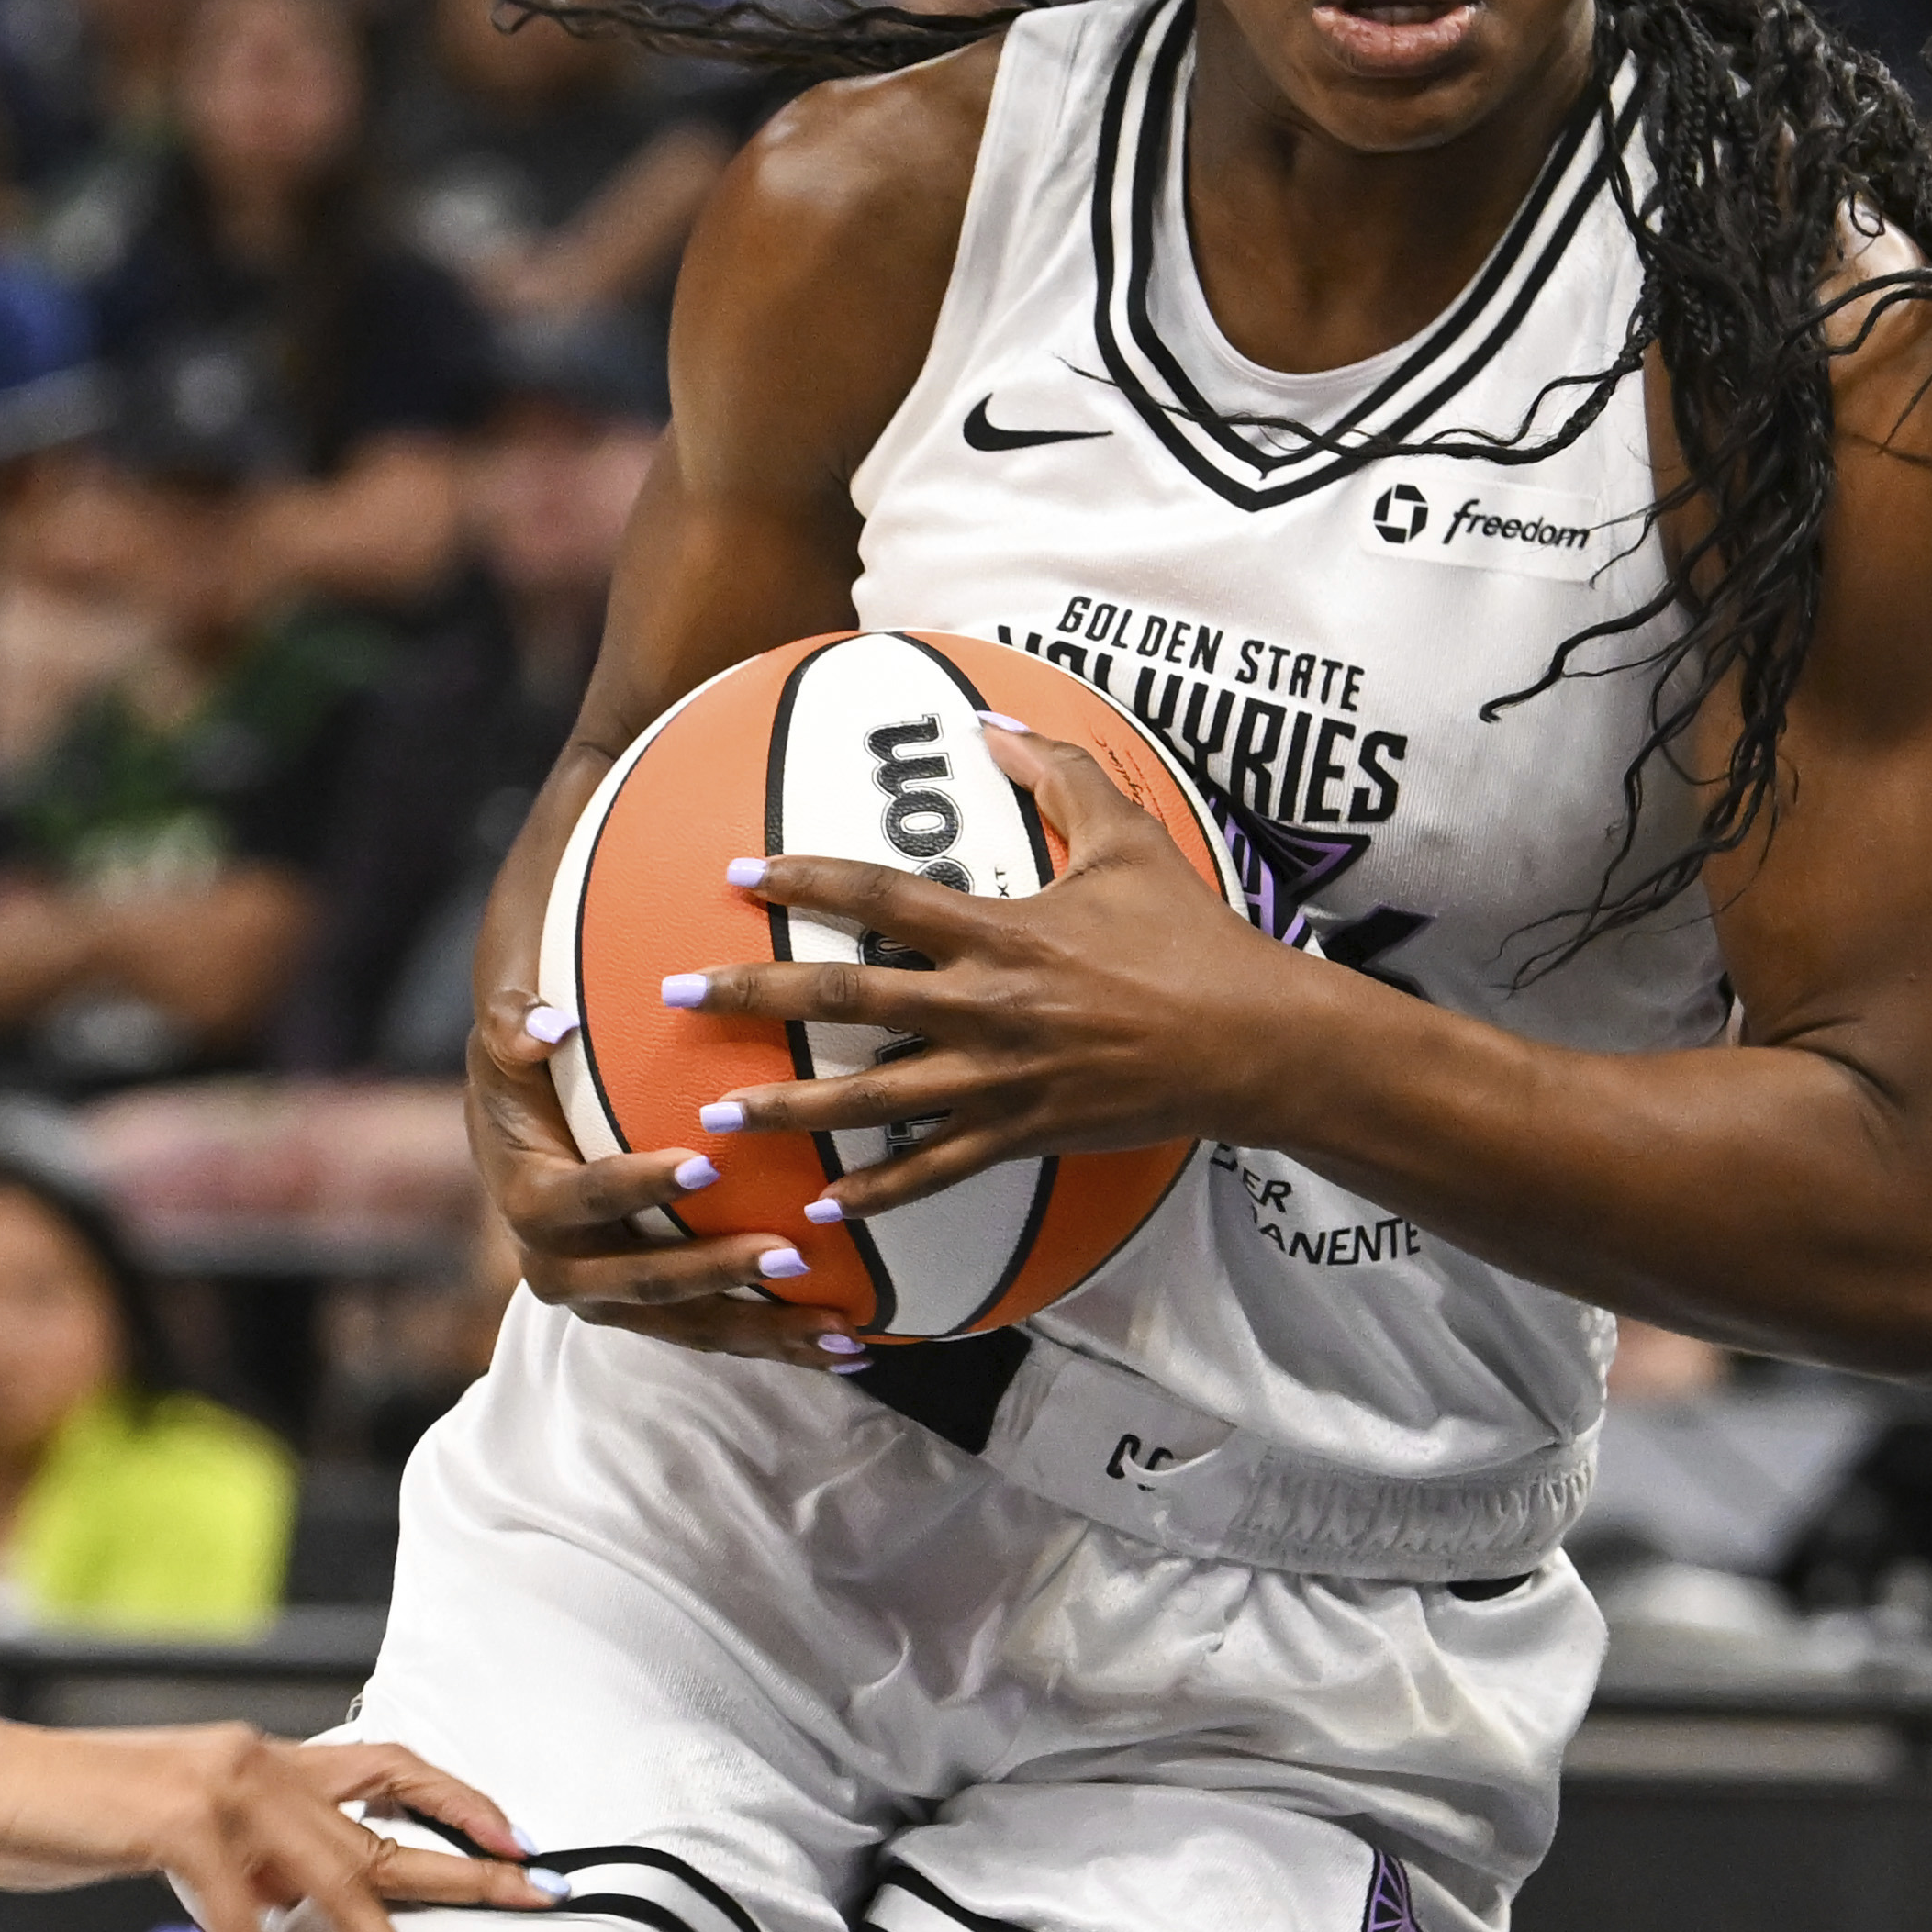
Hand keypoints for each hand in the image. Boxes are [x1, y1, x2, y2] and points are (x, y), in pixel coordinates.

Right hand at [0, 1719, 554, 1931]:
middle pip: (390, 1828)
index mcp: (268, 1758)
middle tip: (538, 1896)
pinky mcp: (181, 1829)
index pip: (392, 1768)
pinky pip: (241, 1923)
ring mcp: (228, 1792)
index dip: (462, 1802)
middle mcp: (265, 1763)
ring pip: (338, 1879)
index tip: (519, 1840)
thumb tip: (299, 1903)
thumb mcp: (182, 1831)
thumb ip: (247, 1856)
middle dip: (470, 1870)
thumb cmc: (70, 1808)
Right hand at [467, 986, 850, 1373]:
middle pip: (642, 1281)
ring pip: (688, 1325)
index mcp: (530, 1200)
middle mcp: (561, 1266)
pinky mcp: (649, 1313)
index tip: (703, 1168)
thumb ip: (513, 1023)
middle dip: (716, 1272)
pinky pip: (713, 1333)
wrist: (523, 1136)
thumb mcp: (504, 1036)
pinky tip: (847, 1347)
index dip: (636, 1187)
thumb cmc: (527, 1071)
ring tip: (841, 1330)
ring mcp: (607, 1299)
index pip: (581, 1201)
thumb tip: (549, 1025)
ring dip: (764, 1330)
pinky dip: (777, 1341)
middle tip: (791, 1253)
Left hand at [682, 724, 1283, 1217]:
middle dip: (753, 996)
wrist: (1253, 1041)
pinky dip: (876, 1191)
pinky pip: (933, 1172)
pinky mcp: (1023, 1134)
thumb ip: (1059, 775)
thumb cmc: (1194, 937)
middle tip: (678, 994)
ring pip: (870, 1099)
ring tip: (718, 1113)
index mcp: (1004, 932)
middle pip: (847, 1000)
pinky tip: (823, 1205)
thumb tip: (993, 726)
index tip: (741, 874)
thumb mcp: (1130, 840)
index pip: (882, 898)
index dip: (806, 881)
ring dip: (789, 1108)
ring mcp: (1000, 1079)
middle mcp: (987, 1006)